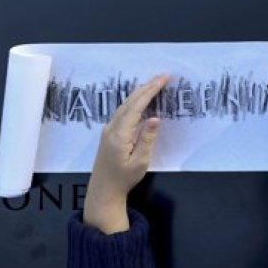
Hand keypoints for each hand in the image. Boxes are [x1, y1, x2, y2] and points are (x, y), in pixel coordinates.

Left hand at [83, 74, 169, 233]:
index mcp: (120, 133)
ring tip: (155, 84)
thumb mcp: (140, 161)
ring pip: (126, 104)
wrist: (104, 190)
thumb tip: (155, 118)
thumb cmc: (124, 178)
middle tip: (163, 76)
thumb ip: (147, 138)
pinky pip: (123, 111)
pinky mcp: (110, 133)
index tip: (164, 79)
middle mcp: (112, 127)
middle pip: (130, 101)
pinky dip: (134, 101)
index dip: (150, 90)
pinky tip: (140, 100)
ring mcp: (109, 129)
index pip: (137, 105)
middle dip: (147, 86)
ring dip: (140, 92)